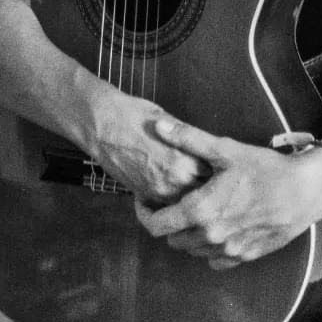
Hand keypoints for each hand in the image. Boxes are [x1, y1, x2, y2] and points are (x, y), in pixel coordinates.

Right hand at [83, 92, 210, 205]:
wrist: (101, 125)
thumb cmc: (133, 115)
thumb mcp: (169, 120)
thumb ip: (187, 139)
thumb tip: (202, 147)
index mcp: (183, 160)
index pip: (212, 176)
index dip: (217, 172)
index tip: (220, 169)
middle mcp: (172, 182)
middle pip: (202, 194)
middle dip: (208, 188)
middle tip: (213, 182)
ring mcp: (156, 192)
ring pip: (184, 204)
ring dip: (190, 197)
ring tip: (194, 187)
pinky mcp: (142, 196)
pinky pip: (164, 205)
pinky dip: (171, 200)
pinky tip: (173, 189)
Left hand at [133, 119, 321, 268]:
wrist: (303, 192)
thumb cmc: (264, 168)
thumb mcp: (225, 149)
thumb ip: (189, 139)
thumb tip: (157, 126)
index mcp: (201, 211)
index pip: (157, 226)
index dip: (144, 214)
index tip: (144, 201)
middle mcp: (211, 236)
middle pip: (173, 239)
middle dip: (168, 221)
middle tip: (173, 201)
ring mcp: (228, 250)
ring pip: (193, 250)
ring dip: (188, 234)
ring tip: (196, 210)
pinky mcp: (244, 257)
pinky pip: (215, 259)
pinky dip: (209, 246)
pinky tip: (217, 224)